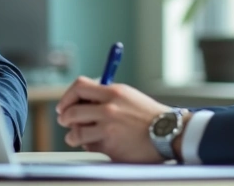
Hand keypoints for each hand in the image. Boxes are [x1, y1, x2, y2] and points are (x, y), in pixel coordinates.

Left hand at [54, 76, 172, 162]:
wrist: (169, 133)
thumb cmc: (148, 116)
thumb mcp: (127, 96)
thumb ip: (104, 96)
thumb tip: (79, 100)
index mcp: (113, 92)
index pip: (79, 87)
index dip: (67, 97)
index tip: (64, 106)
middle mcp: (108, 109)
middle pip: (71, 112)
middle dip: (65, 119)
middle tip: (66, 122)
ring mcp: (108, 129)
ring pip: (75, 133)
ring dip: (73, 136)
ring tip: (78, 136)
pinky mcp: (110, 147)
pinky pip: (89, 146)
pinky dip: (90, 146)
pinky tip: (98, 143)